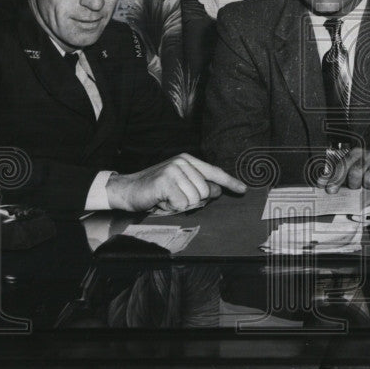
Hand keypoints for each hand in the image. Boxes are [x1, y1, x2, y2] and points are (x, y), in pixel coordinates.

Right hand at [106, 153, 245, 212]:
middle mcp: (182, 162)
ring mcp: (174, 170)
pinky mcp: (166, 181)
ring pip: (195, 199)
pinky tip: (162, 201)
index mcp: (188, 160)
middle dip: (193, 201)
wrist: (127, 189)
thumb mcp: (180, 185)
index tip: (242, 189)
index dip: (230, 182)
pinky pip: (182, 203)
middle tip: (175, 198)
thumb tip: (218, 191)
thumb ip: (199, 186)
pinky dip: (172, 207)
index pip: (214, 172)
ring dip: (181, 205)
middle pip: (206, 191)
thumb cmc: (155, 190)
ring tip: (167, 199)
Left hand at [316, 147, 369, 192]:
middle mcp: (367, 156)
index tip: (331, 190)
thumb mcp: (350, 172)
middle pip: (355, 172)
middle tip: (356, 186)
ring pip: (369, 177)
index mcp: (355, 154)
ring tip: (368, 185)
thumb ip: (335, 177)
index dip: (335, 179)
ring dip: (368, 185)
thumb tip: (320, 183)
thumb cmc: (365, 172)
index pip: (342, 166)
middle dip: (354, 183)